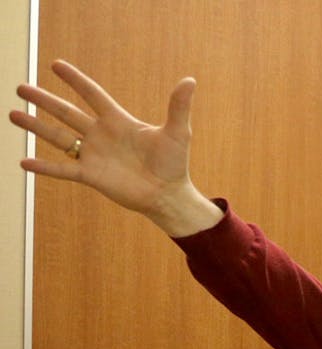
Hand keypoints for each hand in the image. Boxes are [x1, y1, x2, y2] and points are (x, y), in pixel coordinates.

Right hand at [9, 59, 220, 236]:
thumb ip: (178, 107)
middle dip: (44, 101)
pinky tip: (23, 161)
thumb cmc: (175, 164)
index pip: (93, 95)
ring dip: (35, 127)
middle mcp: (101, 135)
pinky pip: (63, 169)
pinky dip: (44, 167)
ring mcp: (94, 155)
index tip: (56, 65)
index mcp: (118, 121)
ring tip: (13, 114)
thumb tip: (190, 81)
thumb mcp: (178, 133)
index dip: (76, 81)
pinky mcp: (91, 176)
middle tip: (21, 87)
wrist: (170, 196)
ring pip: (58, 138)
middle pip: (66, 113)